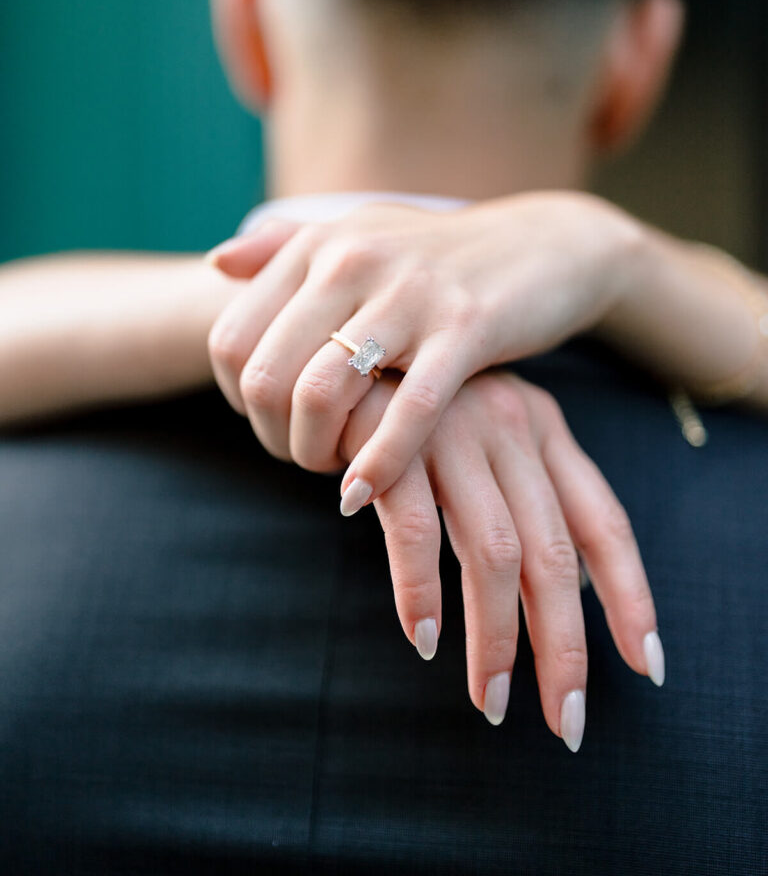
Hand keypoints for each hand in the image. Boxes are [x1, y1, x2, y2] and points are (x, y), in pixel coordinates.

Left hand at [207, 192, 642, 510]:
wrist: (544, 245)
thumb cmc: (439, 257)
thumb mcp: (361, 236)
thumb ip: (285, 246)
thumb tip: (214, 263)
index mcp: (317, 246)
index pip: (231, 340)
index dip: (237, 400)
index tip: (272, 423)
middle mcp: (352, 260)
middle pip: (265, 375)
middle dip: (273, 437)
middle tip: (303, 456)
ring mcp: (410, 293)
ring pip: (320, 393)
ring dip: (315, 453)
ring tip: (335, 470)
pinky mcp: (467, 328)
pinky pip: (406, 411)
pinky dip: (378, 462)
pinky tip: (364, 492)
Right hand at [342, 369, 661, 748]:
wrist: (331, 347)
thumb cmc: (412, 409)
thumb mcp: (483, 438)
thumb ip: (523, 498)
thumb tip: (568, 587)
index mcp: (541, 428)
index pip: (602, 522)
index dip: (631, 597)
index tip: (648, 666)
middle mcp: (509, 428)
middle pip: (554, 555)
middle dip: (564, 646)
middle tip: (565, 721)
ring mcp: (454, 431)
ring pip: (493, 553)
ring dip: (495, 638)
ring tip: (489, 701)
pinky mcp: (392, 441)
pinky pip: (415, 529)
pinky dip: (420, 590)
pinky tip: (423, 638)